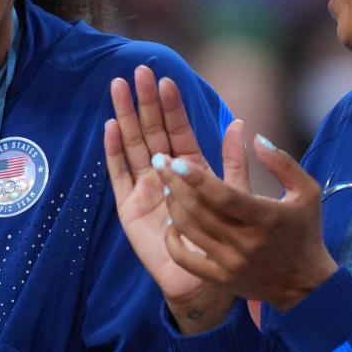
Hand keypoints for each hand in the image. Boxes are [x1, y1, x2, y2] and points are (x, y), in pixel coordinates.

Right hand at [105, 66, 245, 332]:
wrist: (206, 280)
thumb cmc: (224, 238)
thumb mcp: (236, 195)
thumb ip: (234, 162)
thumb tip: (240, 123)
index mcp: (190, 169)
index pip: (178, 130)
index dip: (172, 106)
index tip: (167, 79)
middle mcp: (165, 174)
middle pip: (152, 131)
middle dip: (145, 102)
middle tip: (139, 72)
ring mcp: (145, 188)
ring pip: (133, 145)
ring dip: (126, 117)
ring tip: (119, 88)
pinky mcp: (130, 207)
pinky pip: (120, 174)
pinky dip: (115, 152)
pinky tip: (110, 128)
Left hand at [155, 135, 338, 311]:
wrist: (306, 286)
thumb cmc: (306, 232)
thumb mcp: (306, 192)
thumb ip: (282, 162)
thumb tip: (256, 138)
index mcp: (265, 217)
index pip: (224, 196)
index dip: (197, 179)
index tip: (177, 162)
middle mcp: (245, 242)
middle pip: (199, 210)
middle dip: (174, 184)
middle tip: (159, 164)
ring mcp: (230, 263)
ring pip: (189, 230)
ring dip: (173, 206)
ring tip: (167, 186)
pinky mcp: (221, 279)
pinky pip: (185, 259)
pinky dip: (173, 240)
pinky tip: (173, 223)